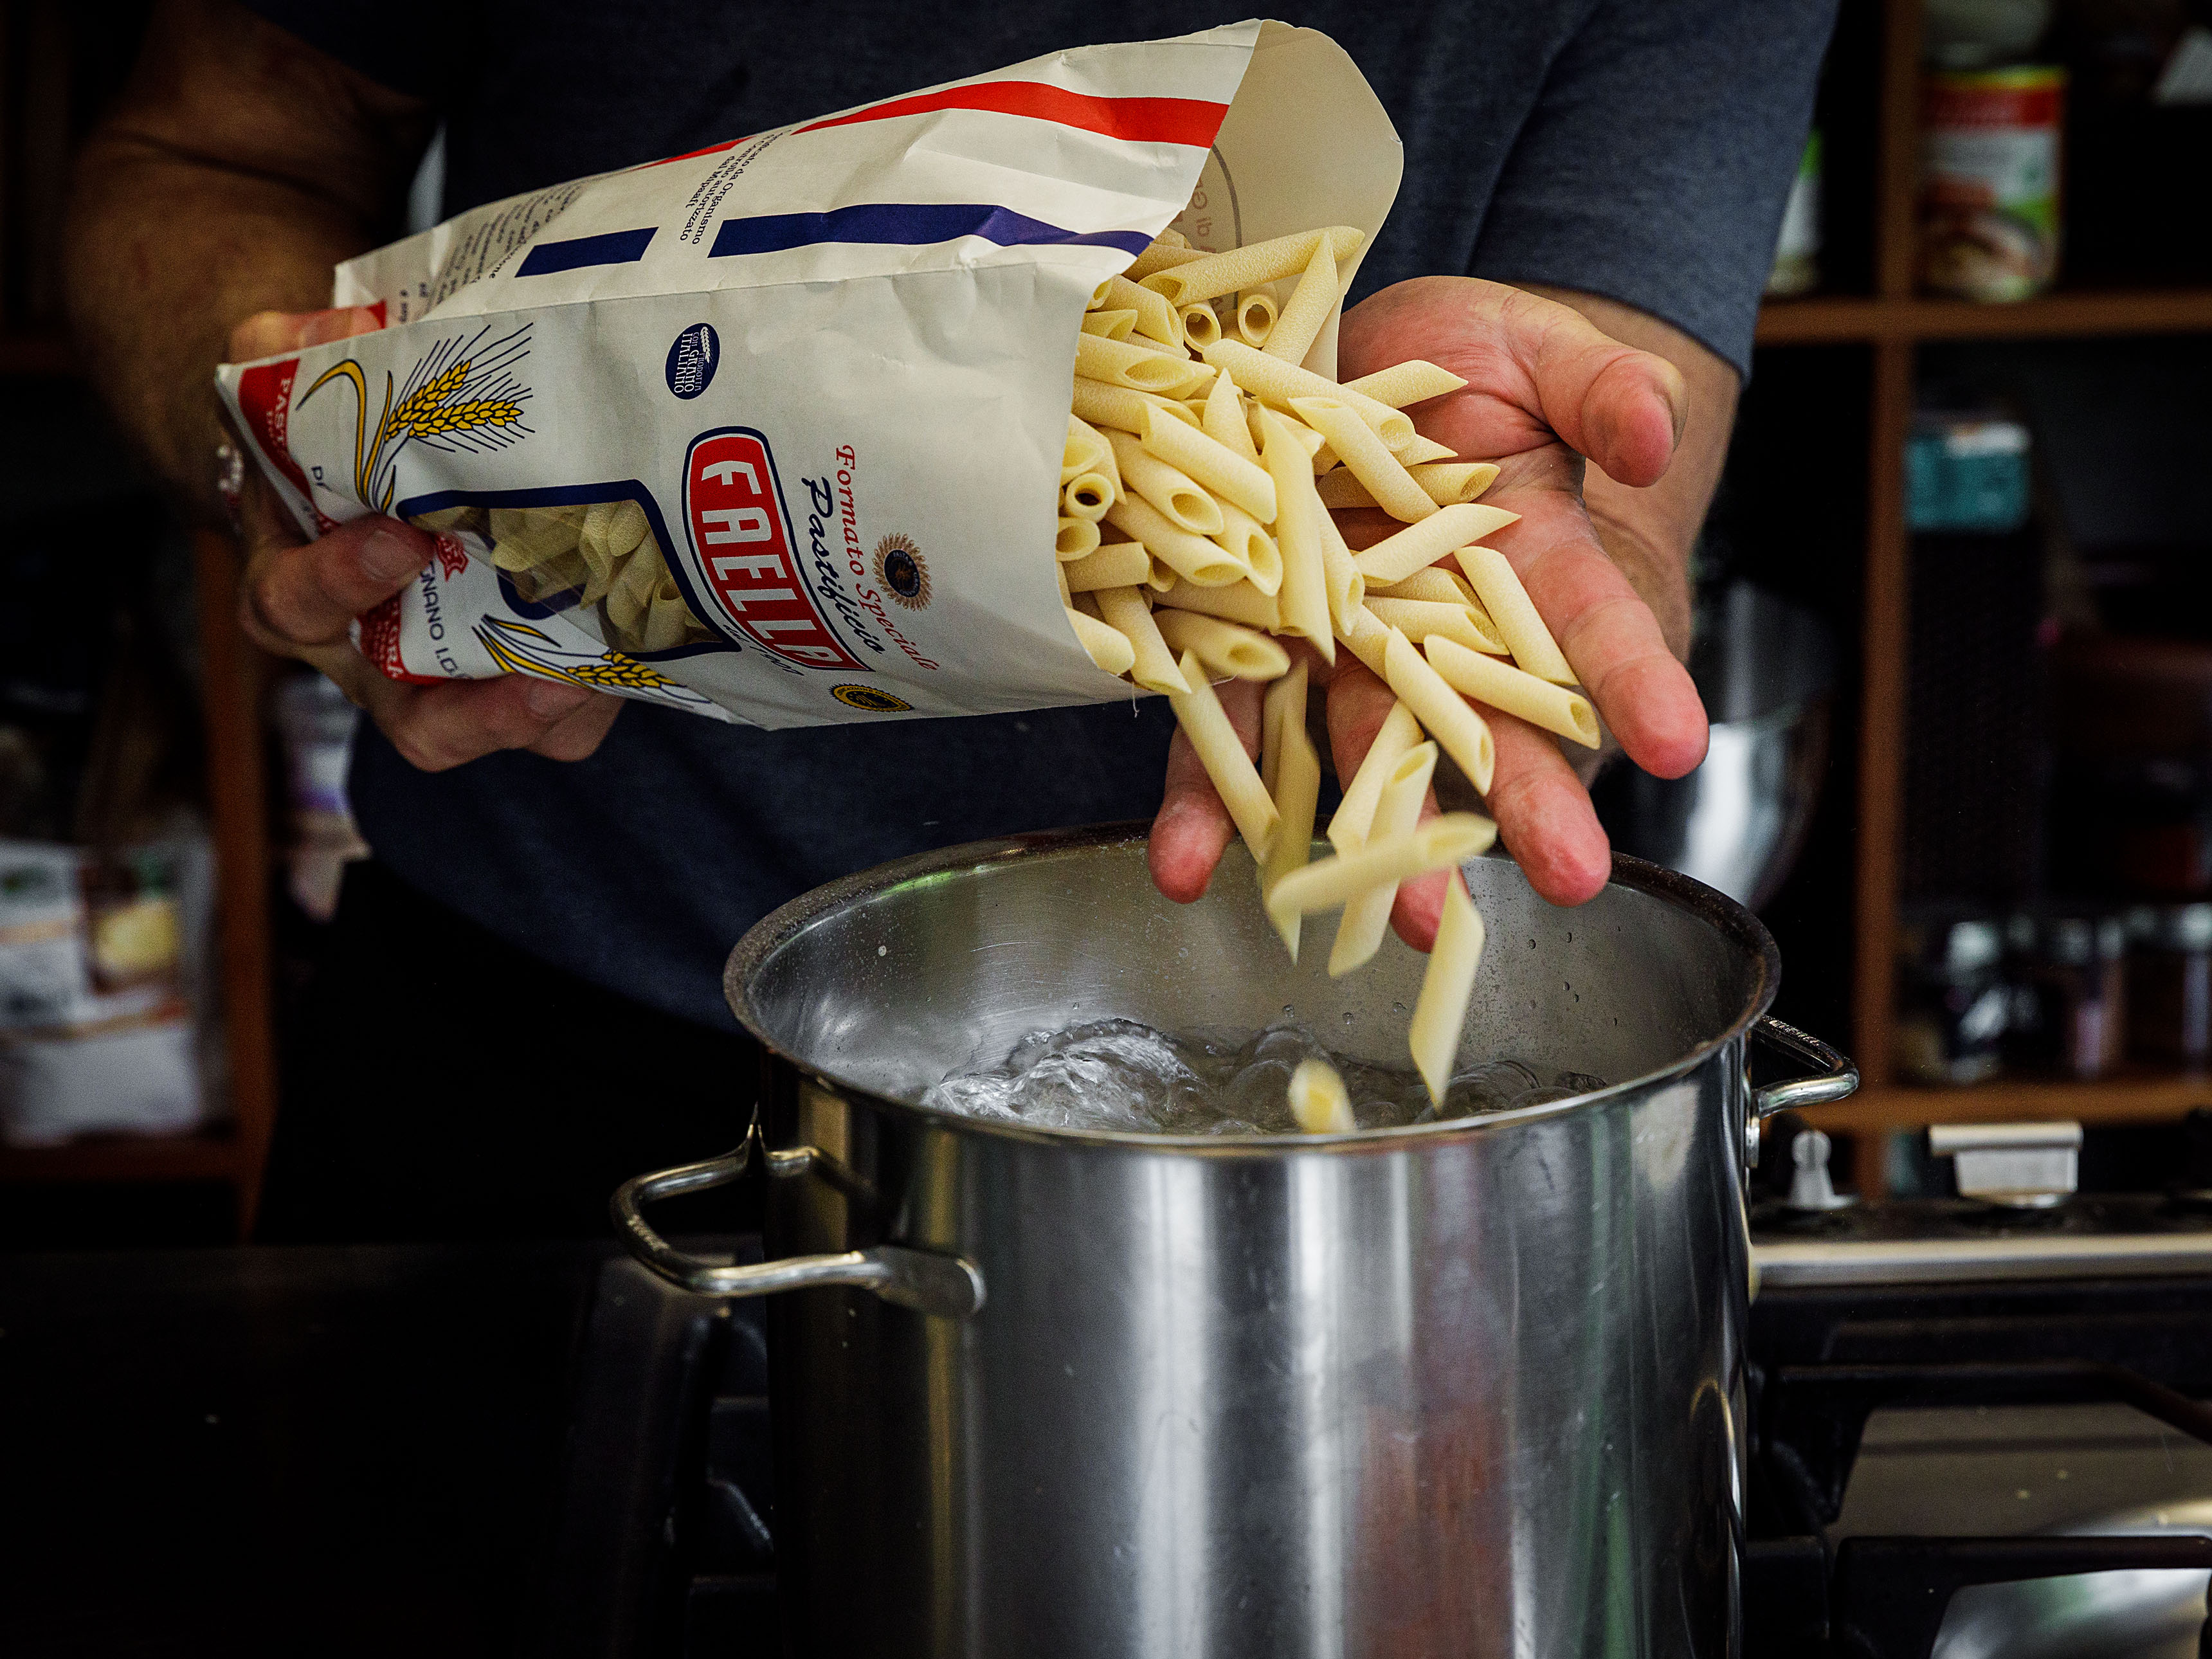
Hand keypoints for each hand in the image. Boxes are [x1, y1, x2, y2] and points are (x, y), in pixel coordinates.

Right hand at [227, 307, 623, 769]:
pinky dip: (590, 705)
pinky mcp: (511, 680)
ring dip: (547, 718)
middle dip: (475, 711)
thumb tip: (350, 331)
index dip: (342, 580)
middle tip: (540, 674)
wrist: (363, 466)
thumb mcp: (286, 375)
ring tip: (596, 681)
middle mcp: (368, 656)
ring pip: (497, 736)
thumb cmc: (322, 432)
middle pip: (412, 722)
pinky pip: (551, 725)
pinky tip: (631, 659)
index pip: (295, 606)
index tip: (401, 539)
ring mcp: (443, 680)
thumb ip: (299, 353)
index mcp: (298, 583)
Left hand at [1148, 277, 1709, 942]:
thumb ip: (1605, 390)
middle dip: (1525, 801)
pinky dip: (1203, 800)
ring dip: (1371, 842)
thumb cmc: (1469, 363)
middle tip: (1571, 876)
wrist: (1343, 355)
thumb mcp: (1546, 351)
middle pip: (1483, 724)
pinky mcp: (1241, 640)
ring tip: (1391, 921)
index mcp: (1526, 563)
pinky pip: (1221, 728)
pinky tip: (1191, 870)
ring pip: (1354, 753)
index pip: (1590, 626)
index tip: (1676, 741)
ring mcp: (1335, 643)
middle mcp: (1431, 628)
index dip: (1632, 679)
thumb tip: (1653, 436)